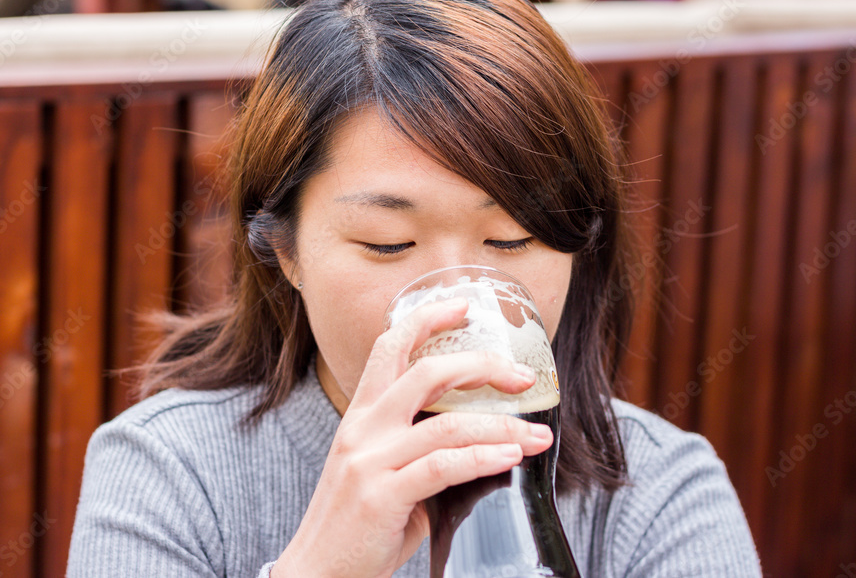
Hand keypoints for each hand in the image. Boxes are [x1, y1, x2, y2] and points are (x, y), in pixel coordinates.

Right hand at [273, 297, 554, 577]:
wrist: (317, 574)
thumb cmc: (358, 527)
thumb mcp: (382, 472)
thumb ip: (418, 449)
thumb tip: (480, 440)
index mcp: (361, 416)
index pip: (389, 348)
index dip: (426, 319)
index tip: (463, 305)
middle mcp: (363, 429)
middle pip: (426, 372)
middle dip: (482, 366)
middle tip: (523, 376)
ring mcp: (369, 460)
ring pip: (447, 424)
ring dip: (503, 425)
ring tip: (538, 435)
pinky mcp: (381, 496)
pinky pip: (443, 466)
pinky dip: (484, 456)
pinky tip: (511, 456)